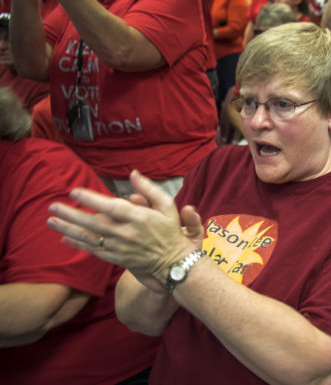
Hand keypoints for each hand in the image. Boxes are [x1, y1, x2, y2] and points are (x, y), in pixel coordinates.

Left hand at [47, 170, 200, 282]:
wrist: (173, 261)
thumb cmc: (171, 230)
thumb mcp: (167, 206)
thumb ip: (149, 190)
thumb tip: (133, 174)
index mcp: (140, 218)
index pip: (112, 207)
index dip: (92, 200)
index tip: (74, 192)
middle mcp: (127, 233)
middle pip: (94, 223)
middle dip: (71, 214)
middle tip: (53, 206)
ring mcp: (120, 248)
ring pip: (89, 237)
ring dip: (68, 229)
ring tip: (51, 220)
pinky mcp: (116, 258)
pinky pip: (93, 250)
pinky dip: (77, 244)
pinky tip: (64, 238)